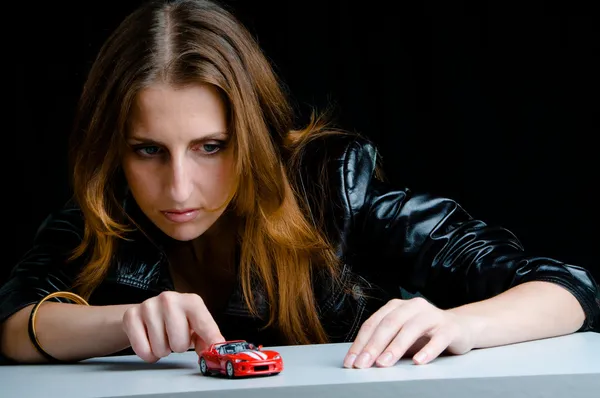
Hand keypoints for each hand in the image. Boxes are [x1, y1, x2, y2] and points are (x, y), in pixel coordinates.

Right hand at [122, 291, 223, 361]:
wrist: (149, 311)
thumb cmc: (177, 321)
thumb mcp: (196, 327)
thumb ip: (208, 339)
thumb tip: (217, 352)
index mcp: (191, 301)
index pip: (204, 325)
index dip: (211, 341)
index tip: (216, 352)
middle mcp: (170, 299)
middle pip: (179, 343)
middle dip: (178, 347)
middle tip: (174, 338)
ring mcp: (149, 305)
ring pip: (160, 348)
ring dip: (162, 350)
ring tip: (162, 337)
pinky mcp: (131, 315)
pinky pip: (143, 350)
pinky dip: (147, 353)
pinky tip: (150, 341)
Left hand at [343, 297, 476, 367]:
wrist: (460, 329)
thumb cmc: (424, 334)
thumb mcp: (400, 336)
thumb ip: (383, 343)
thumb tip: (360, 360)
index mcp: (396, 307)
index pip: (373, 323)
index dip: (360, 342)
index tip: (351, 361)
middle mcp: (412, 307)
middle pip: (389, 324)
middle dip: (373, 346)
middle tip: (363, 364)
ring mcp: (432, 315)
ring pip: (411, 329)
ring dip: (395, 347)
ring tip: (384, 363)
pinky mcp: (449, 328)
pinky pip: (438, 339)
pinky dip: (427, 350)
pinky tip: (418, 362)